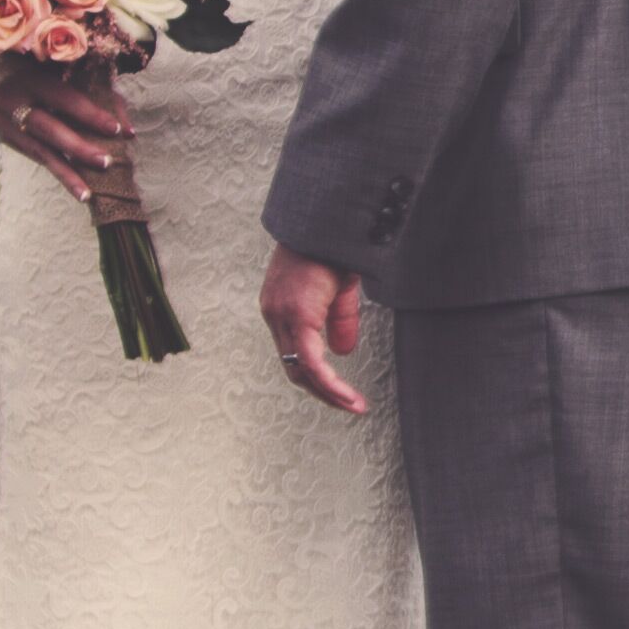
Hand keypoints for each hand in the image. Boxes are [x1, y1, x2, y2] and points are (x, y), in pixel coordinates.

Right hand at [0, 59, 130, 200]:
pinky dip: (61, 173)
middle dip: (78, 148)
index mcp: (30, 78)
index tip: (116, 130)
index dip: (90, 114)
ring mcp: (5, 122)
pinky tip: (79, 190)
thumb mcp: (77, 78)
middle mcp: (11, 100)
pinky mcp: (7, 140)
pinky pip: (38, 159)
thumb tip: (128, 134)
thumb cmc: (56, 75)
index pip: (64, 98)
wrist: (11, 77)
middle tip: (106, 163)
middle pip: (47, 128)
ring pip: (40, 152)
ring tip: (88, 194)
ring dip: (67, 174)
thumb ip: (105, 100)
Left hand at [261, 243, 370, 416]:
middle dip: (323, 391)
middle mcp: (275, 314)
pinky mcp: (296, 314)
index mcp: (282, 307)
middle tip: (349, 405)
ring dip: (328, 393)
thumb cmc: (333, 246)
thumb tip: (342, 353)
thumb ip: (338, 321)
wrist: (329, 222)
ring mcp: (282, 314)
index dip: (317, 376)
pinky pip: (309, 360)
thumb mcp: (339, 290)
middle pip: (293, 367)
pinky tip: (346, 394)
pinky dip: (329, 382)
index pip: (294, 353)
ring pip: (300, 369)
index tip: (340, 391)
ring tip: (353, 406)